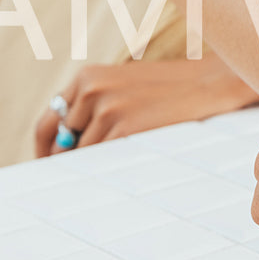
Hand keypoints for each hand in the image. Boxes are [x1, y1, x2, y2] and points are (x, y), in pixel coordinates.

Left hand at [35, 55, 258, 155]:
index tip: (51, 168)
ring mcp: (106, 108)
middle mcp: (90, 90)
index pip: (48, 122)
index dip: (46, 149)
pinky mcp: (124, 127)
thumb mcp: (125, 89)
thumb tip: (65, 153)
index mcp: (87, 77)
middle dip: (68, 162)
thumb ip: (94, 111)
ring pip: (83, 155)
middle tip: (76, 181)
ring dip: (97, 167)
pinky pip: (103, 161)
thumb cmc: (171, 91)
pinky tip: (132, 166)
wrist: (212, 83)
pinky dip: (111, 170)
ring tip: (124, 165)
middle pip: (60, 142)